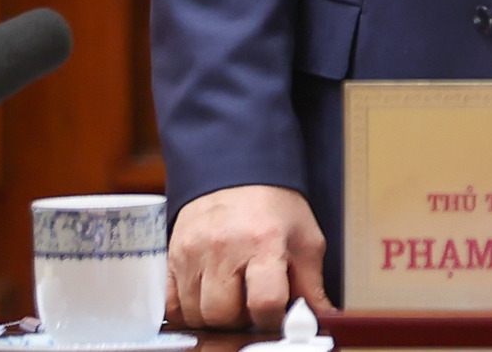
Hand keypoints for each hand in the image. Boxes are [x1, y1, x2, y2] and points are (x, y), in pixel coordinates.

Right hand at [165, 184, 334, 330]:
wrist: (238, 171)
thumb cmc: (273, 205)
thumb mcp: (304, 239)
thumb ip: (312, 285)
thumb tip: (321, 320)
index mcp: (263, 242)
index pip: (265, 303)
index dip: (273, 319)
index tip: (275, 315)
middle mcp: (224, 247)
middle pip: (223, 315)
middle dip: (240, 320)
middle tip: (250, 305)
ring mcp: (194, 251)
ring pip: (196, 314)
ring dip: (214, 317)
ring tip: (230, 297)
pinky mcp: (173, 255)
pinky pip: (171, 304)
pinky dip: (187, 311)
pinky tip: (206, 298)